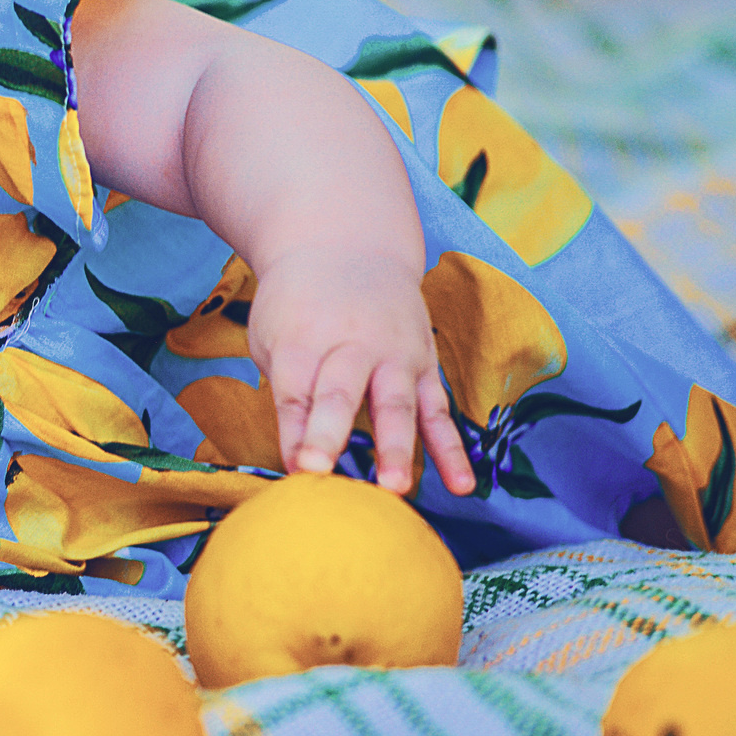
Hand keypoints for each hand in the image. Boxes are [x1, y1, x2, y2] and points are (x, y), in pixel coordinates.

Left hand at [246, 245, 475, 496]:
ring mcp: (394, 354)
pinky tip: (461, 484)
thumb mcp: (273, 337)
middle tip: (321, 473)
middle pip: (340, 393)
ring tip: (396, 489)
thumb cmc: (297, 306)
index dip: (294, 432)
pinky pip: (439, 410)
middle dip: (330, 435)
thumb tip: (297, 458)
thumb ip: (286, 393)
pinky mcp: (425, 365)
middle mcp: (351, 343)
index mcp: (303, 338)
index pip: (296, 392)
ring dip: (396, 448)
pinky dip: (451, 449)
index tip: (296, 470)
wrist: (347, 247)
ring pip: (396, 405)